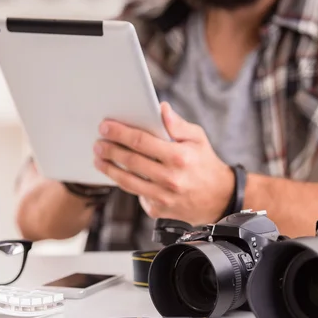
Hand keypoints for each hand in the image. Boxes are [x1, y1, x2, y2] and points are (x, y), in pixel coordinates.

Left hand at [93, 102, 233, 224]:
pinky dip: (126, 184)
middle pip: (130, 161)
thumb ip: (177, 124)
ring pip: (127, 182)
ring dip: (109, 169)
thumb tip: (161, 108)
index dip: (120, 133)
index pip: (142, 142)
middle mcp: (171, 179)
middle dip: (110, 150)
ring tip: (99, 158)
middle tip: (98, 143)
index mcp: (180, 157)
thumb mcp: (198, 138)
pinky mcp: (158, 210)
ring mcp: (163, 197)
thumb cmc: (205, 163)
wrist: (219, 198)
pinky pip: (136, 195)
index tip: (105, 126)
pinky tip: (118, 174)